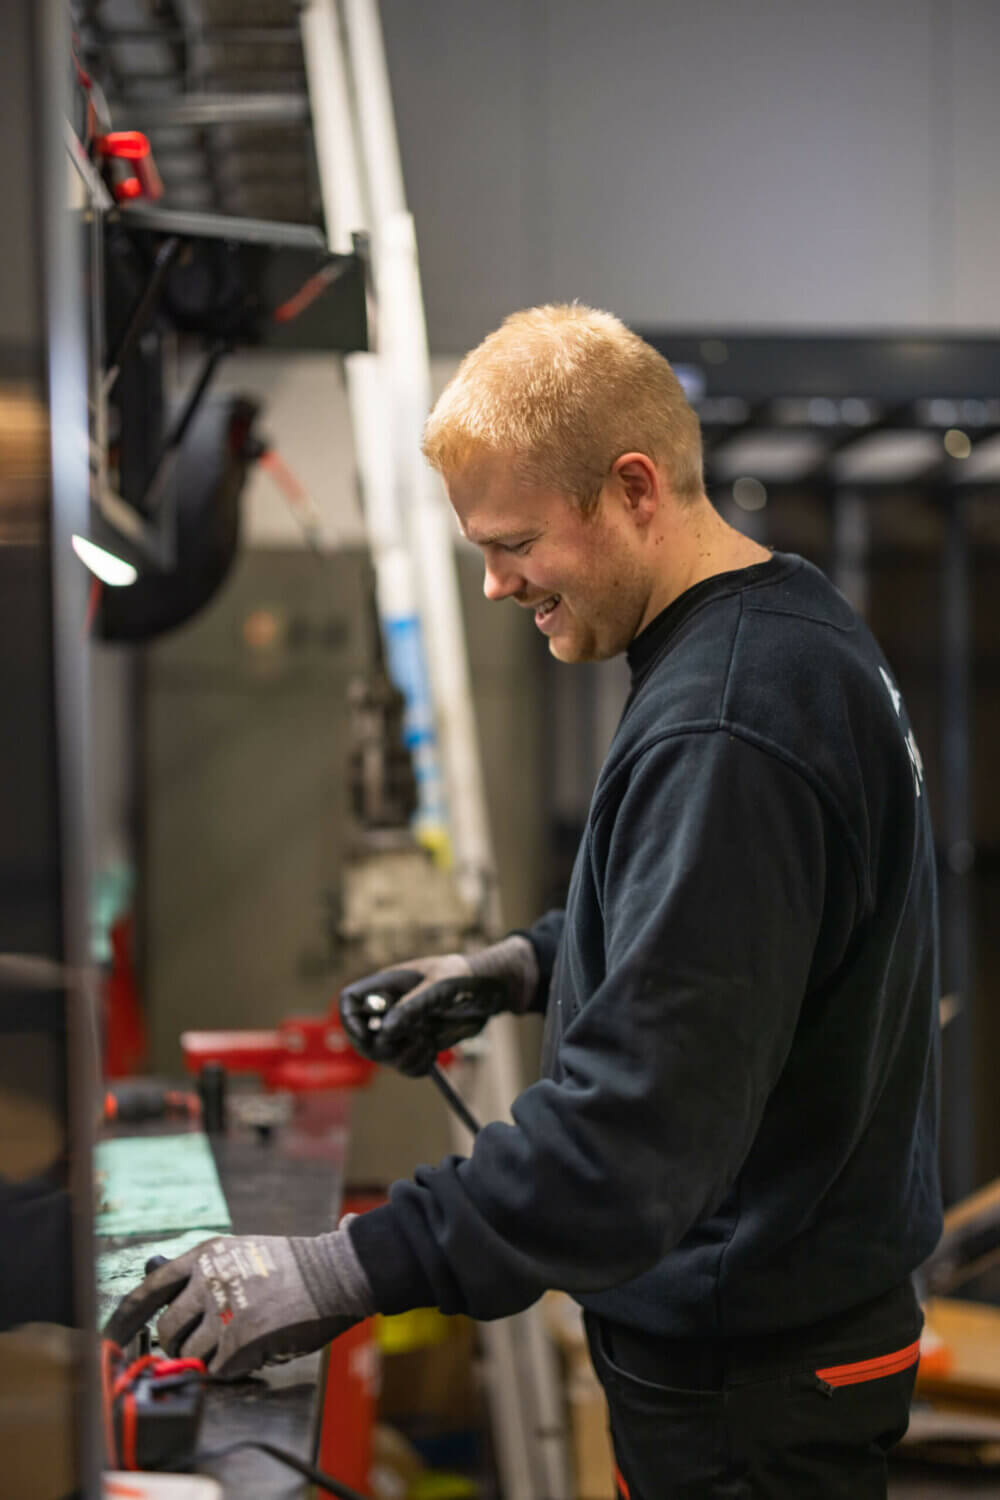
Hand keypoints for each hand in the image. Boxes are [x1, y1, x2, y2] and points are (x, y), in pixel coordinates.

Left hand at [103, 1229, 373, 1377]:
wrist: (331, 1273)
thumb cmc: (289, 1267)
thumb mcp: (239, 1253)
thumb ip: (203, 1274)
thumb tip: (164, 1298)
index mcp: (204, 1256)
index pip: (148, 1289)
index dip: (124, 1318)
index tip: (110, 1338)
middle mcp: (206, 1282)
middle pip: (165, 1331)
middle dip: (175, 1346)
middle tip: (197, 1348)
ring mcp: (221, 1312)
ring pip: (188, 1355)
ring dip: (205, 1359)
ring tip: (232, 1347)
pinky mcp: (239, 1342)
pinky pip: (217, 1370)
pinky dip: (230, 1369)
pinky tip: (252, 1352)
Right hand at [340, 954, 506, 1076]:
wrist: (487, 991)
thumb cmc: (462, 976)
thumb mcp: (439, 985)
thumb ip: (412, 1006)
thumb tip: (385, 1031)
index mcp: (386, 986)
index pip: (349, 1003)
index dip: (351, 1021)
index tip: (370, 1035)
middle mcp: (388, 1009)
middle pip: (363, 1038)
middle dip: (384, 1046)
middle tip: (413, 1038)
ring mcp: (402, 1029)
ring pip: (384, 1057)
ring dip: (406, 1056)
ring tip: (429, 1040)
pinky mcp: (417, 1045)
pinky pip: (405, 1066)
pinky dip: (417, 1065)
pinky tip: (434, 1051)